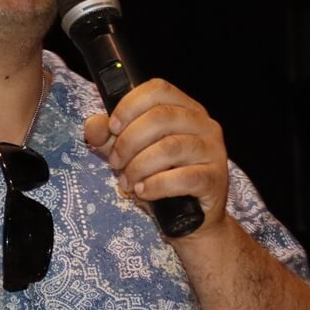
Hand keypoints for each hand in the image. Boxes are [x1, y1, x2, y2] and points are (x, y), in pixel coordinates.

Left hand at [83, 79, 228, 233]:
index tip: (112, 127)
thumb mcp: (130, 154)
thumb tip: (94, 126)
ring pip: (170, 147)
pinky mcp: (215, 179)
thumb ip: (110, 137)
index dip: (130, 105)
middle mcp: (204, 124)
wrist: (193, 219)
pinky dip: (156, 185)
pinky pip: (183, 178)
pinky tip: (143, 192)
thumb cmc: (163, 179)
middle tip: (115, 163)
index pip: (158, 90)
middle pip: (161, 117)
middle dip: (129, 141)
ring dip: (139, 166)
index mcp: (185, 109)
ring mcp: (213, 151)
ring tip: (127, 182)